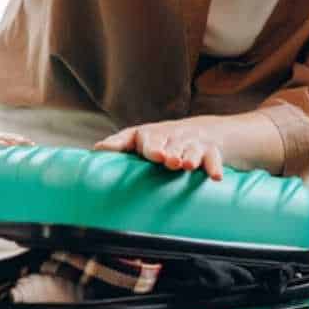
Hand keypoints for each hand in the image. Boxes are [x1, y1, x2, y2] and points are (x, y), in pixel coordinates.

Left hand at [93, 116, 225, 180]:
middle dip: (162, 150)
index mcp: (147, 135)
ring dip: (188, 156)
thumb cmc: (162, 143)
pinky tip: (215, 177)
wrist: (202, 131)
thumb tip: (94, 152)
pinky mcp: (209, 151)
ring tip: (187, 165)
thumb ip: (120, 146)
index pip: (134, 137)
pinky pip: (212, 158)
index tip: (127, 152)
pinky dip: (213, 167)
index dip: (129, 144)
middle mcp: (168, 136)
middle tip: (163, 160)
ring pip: (189, 148)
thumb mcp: (141, 142)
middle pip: (164, 141)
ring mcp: (190, 143)